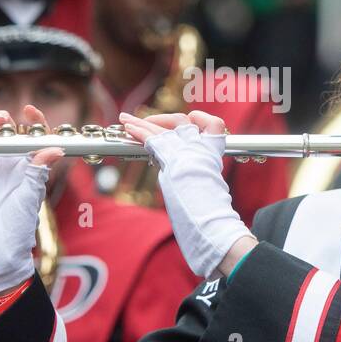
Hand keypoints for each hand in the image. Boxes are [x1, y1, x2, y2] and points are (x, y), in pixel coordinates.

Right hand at [0, 106, 63, 296]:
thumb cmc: (16, 229)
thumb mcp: (28, 198)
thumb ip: (36, 172)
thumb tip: (55, 148)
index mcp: (24, 170)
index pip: (29, 140)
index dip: (31, 124)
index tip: (29, 111)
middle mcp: (4, 168)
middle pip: (2, 137)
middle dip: (3, 125)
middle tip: (1, 119)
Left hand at [119, 110, 254, 278]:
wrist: (213, 222)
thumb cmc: (214, 219)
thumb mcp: (210, 199)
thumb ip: (199, 189)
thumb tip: (191, 202)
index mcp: (213, 157)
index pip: (213, 126)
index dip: (200, 121)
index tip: (189, 122)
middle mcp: (201, 150)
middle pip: (182, 123)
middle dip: (162, 121)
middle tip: (145, 122)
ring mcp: (187, 152)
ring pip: (164, 128)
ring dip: (142, 123)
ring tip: (125, 119)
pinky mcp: (172, 159)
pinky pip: (152, 138)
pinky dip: (138, 130)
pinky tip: (126, 126)